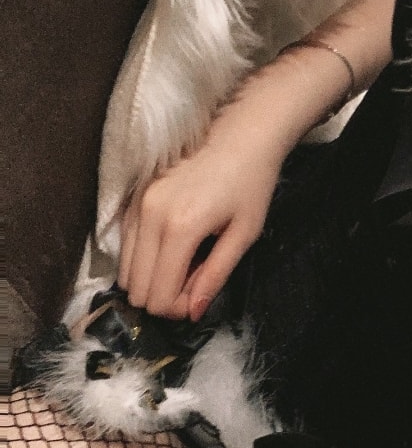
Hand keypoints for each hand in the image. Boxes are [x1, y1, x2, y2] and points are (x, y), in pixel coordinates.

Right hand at [118, 139, 280, 320]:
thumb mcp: (244, 234)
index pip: (158, 295)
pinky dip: (142, 259)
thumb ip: (216, 276)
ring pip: (124, 268)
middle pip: (135, 287)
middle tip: (192, 284)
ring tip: (184, 266)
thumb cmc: (252, 184)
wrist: (241, 134)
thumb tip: (192, 313)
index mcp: (181, 228)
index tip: (198, 298)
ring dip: (150, 278)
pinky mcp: (133, 196)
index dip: (177, 309)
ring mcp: (137, 203)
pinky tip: (170, 250)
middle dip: (162, 297)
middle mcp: (150, 216)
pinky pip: (124, 245)